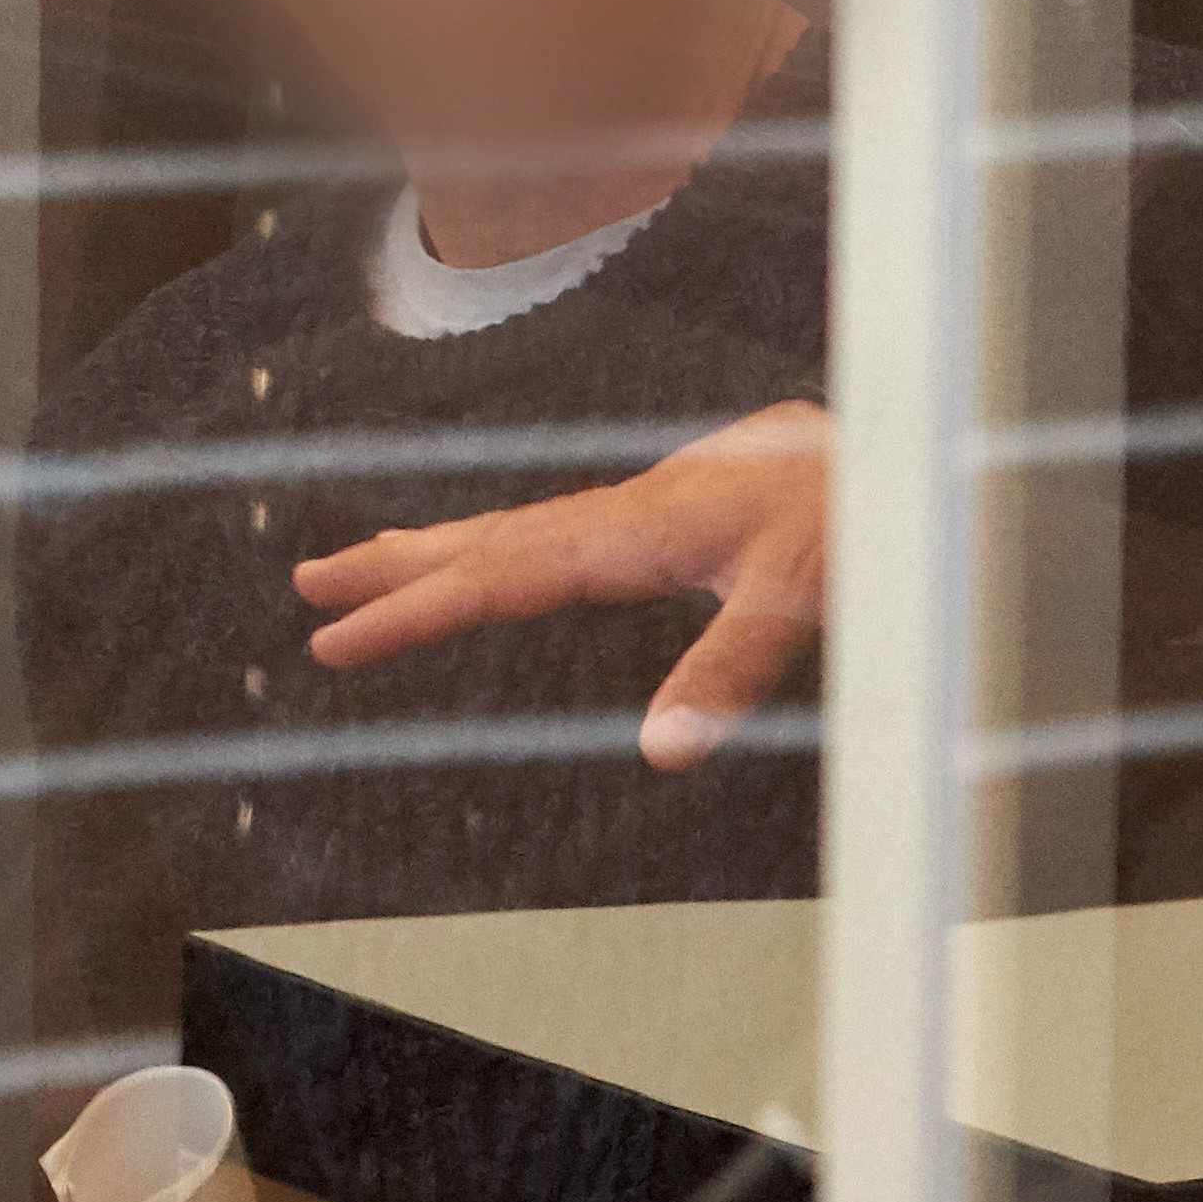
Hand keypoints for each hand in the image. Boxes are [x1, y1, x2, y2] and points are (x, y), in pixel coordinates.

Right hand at [291, 399, 827, 770]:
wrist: (896, 450)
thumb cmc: (854, 517)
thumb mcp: (797, 599)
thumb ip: (728, 669)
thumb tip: (660, 752)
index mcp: (634, 532)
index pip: (501, 580)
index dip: (416, 611)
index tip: (339, 639)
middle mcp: (621, 515)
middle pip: (485, 543)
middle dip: (393, 569)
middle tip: (307, 589)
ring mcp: (635, 510)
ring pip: (509, 532)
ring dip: (429, 552)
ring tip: (351, 569)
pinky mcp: (657, 514)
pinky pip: (547, 532)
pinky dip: (490, 547)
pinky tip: (478, 561)